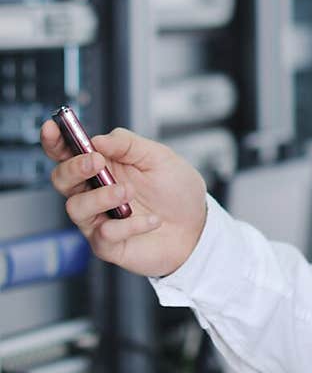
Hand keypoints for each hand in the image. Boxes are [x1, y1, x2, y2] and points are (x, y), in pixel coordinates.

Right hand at [41, 121, 207, 278]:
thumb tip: (98, 140)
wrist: (198, 227)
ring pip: (76, 208)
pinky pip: (104, 234)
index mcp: (103, 167)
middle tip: (98, 162)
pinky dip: (130, 225)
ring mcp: (98, 219)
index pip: (68, 152)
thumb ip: (128, 144)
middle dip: (74, 168)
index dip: (55, 140)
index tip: (53, 128)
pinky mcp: (108, 245)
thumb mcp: (159, 157)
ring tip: (128, 192)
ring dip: (101, 197)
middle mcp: (94, 192)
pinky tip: (152, 220)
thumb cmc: (176, 192)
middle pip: (61, 179)